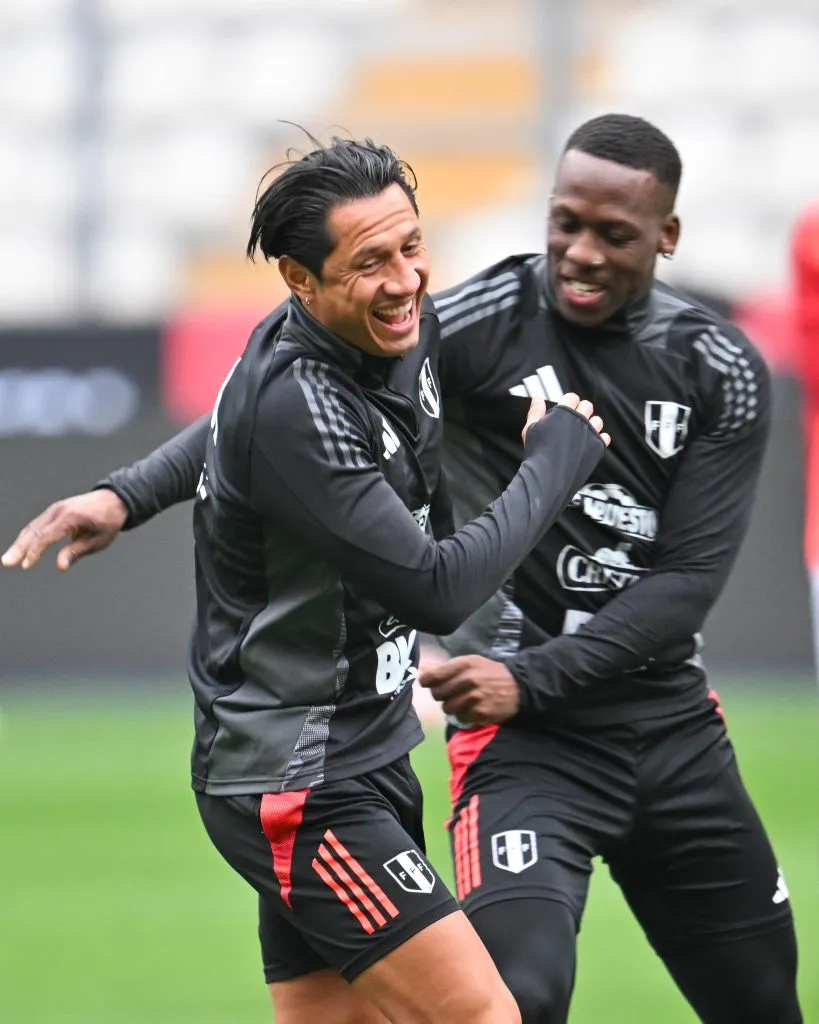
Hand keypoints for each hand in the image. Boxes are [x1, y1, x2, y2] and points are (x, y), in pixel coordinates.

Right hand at [1, 489, 128, 571]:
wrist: (113, 500)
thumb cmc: (108, 522)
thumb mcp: (98, 541)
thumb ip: (76, 552)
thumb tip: (60, 566)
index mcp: (71, 517)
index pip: (47, 536)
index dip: (35, 552)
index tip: (26, 565)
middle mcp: (58, 511)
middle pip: (34, 530)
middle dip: (19, 548)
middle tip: (7, 562)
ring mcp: (54, 509)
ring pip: (32, 527)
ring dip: (19, 544)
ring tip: (8, 559)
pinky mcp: (53, 512)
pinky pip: (37, 525)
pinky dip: (27, 537)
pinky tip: (19, 549)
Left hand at [419, 655, 520, 724]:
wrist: (518, 686)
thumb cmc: (490, 672)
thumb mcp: (471, 662)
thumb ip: (447, 667)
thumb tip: (423, 670)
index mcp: (464, 664)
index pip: (433, 676)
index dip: (426, 681)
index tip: (427, 683)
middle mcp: (468, 680)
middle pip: (437, 694)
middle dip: (441, 695)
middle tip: (451, 693)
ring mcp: (474, 698)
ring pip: (447, 708)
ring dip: (453, 706)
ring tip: (464, 701)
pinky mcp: (480, 713)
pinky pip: (460, 718)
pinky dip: (464, 715)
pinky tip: (473, 708)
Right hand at [523, 392, 609, 446]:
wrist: (548, 477)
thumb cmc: (537, 453)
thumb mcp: (530, 429)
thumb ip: (536, 411)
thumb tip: (537, 398)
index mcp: (564, 412)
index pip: (573, 397)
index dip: (568, 403)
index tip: (565, 411)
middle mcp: (580, 419)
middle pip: (587, 406)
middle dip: (581, 411)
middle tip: (572, 422)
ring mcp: (590, 433)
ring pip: (598, 421)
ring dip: (590, 424)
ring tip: (580, 435)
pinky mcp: (598, 447)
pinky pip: (605, 437)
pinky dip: (598, 439)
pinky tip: (588, 445)